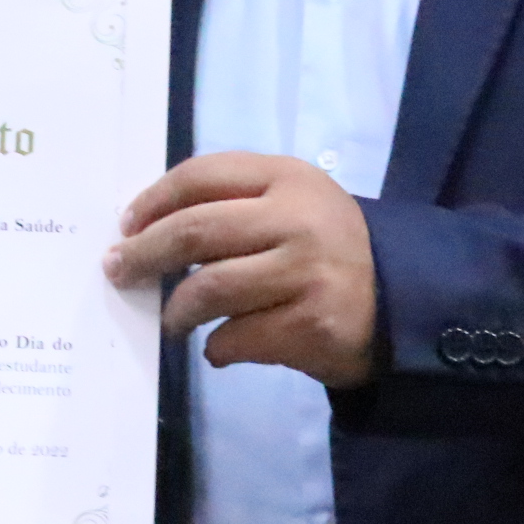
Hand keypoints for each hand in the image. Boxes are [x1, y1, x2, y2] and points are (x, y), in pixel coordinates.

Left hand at [105, 150, 378, 386]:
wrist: (404, 302)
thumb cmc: (326, 248)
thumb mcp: (291, 204)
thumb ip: (231, 203)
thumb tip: (145, 229)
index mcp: (287, 177)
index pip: (201, 177)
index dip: (152, 201)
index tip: (126, 226)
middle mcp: (297, 219)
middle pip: (195, 231)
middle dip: (145, 253)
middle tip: (119, 270)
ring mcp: (307, 272)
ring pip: (209, 288)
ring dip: (177, 310)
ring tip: (171, 320)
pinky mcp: (311, 325)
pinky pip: (237, 337)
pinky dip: (216, 346)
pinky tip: (217, 346)